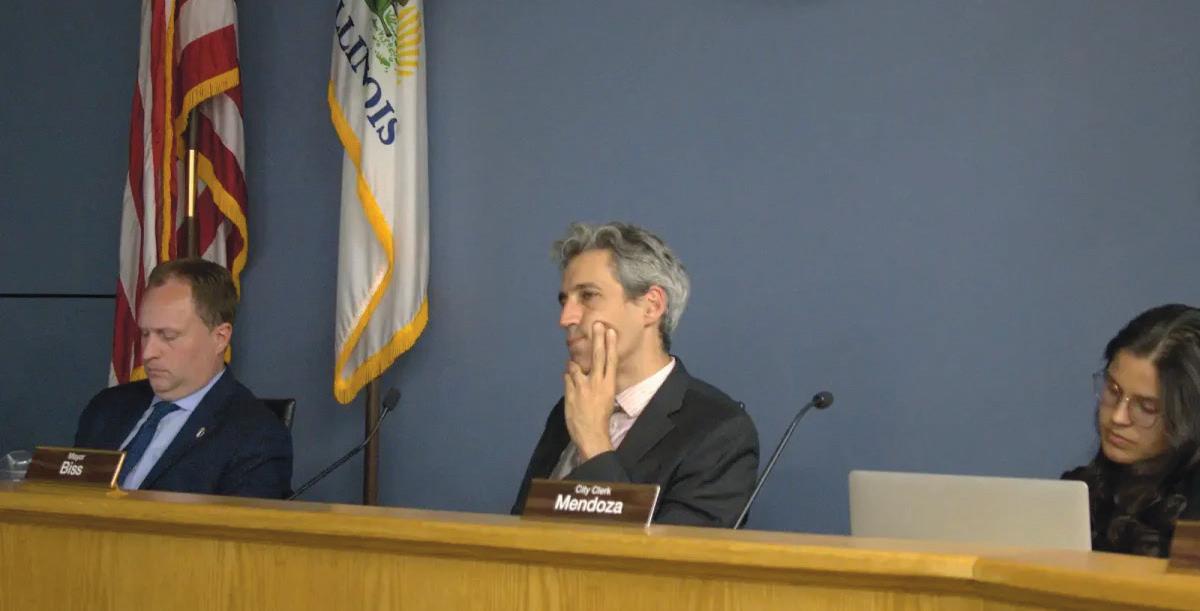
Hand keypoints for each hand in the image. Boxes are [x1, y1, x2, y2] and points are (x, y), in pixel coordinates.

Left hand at [564, 322, 617, 459]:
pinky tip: (570, 382)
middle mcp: (596, 383)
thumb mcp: (606, 400)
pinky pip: (567, 378)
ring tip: (575, 368)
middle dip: (597, 339)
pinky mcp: (570, 392)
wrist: (591, 435)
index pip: (611, 361)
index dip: (610, 344)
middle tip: (597, 324)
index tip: (610, 331)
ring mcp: (582, 387)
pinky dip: (568, 378)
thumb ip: (600, 385)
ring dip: (574, 365)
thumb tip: (593, 374)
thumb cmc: (601, 420)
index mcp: (609, 385)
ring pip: (575, 366)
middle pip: (597, 356)